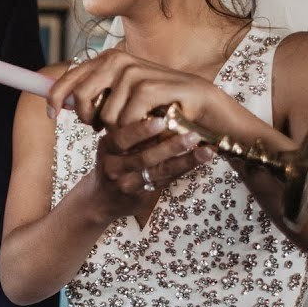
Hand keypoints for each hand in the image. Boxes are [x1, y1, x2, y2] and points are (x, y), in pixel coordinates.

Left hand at [47, 48, 230, 132]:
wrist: (203, 108)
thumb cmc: (161, 105)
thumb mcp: (124, 98)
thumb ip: (97, 95)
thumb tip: (59, 103)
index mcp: (108, 60)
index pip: (70, 76)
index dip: (55, 97)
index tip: (51, 115)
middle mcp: (118, 60)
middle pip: (80, 96)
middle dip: (88, 119)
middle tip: (101, 129)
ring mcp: (134, 72)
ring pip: (105, 115)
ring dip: (118, 131)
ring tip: (137, 126)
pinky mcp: (149, 87)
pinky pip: (125, 121)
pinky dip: (135, 132)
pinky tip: (150, 127)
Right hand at [90, 115, 214, 217]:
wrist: (101, 199)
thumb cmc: (114, 162)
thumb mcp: (113, 146)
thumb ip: (131, 134)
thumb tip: (165, 107)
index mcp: (107, 147)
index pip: (122, 138)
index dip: (141, 130)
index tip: (162, 120)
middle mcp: (114, 167)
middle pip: (144, 157)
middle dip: (170, 146)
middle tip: (193, 135)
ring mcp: (127, 184)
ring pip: (159, 171)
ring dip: (185, 160)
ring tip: (206, 151)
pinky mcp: (141, 196)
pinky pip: (166, 181)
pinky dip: (184, 169)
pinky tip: (200, 161)